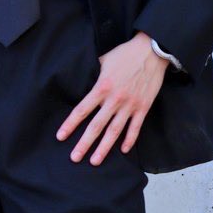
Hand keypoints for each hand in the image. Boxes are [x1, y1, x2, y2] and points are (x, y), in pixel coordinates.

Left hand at [55, 32, 168, 164]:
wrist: (152, 51)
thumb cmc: (126, 54)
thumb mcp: (104, 60)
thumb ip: (93, 73)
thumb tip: (83, 78)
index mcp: (102, 87)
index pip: (82, 110)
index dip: (70, 124)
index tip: (60, 136)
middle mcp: (114, 99)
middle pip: (96, 126)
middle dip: (84, 143)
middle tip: (74, 157)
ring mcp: (130, 105)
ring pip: (114, 132)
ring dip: (104, 148)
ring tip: (95, 161)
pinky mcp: (143, 107)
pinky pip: (135, 128)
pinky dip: (129, 140)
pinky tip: (122, 150)